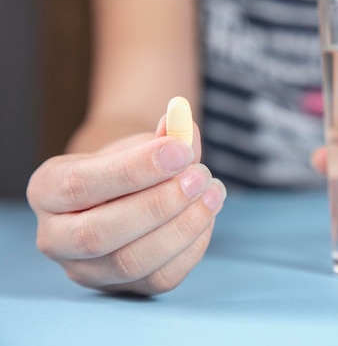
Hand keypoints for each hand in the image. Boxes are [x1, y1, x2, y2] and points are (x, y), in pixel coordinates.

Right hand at [26, 117, 226, 294]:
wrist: (126, 193)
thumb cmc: (130, 163)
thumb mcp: (141, 142)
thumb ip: (165, 134)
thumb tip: (185, 125)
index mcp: (47, 189)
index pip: (80, 185)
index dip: (134, 169)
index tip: (181, 151)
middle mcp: (55, 237)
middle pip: (99, 233)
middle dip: (159, 203)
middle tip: (200, 176)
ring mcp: (87, 271)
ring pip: (131, 262)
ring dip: (182, 227)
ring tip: (213, 193)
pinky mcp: (123, 289)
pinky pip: (160, 278)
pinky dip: (192, 247)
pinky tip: (207, 216)